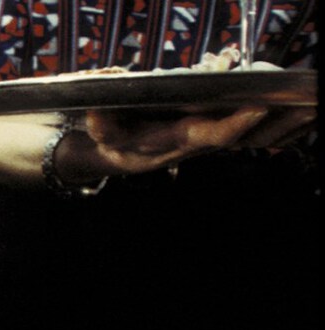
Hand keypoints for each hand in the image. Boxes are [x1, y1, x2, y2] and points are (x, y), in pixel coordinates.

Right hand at [65, 104, 315, 180]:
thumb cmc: (115, 140)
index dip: (238, 123)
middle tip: (307, 101)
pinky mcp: (219, 131)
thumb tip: (98, 110)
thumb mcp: (101, 132)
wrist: (120, 155)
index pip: (213, 135)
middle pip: (248, 135)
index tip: (261, 105)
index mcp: (177, 140)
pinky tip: (304, 112)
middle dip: (278, 122)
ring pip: (257, 134)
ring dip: (288, 124)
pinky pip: (256, 129)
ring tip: (314, 104)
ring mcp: (214, 139)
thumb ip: (101, 124)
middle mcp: (202, 142)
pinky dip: (281, 123)